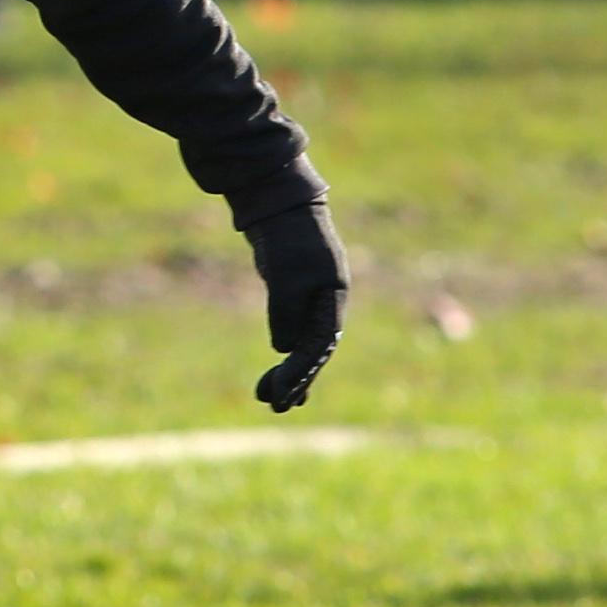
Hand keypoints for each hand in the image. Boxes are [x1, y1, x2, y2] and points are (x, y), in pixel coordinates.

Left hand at [241, 199, 347, 412]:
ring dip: (291, 371)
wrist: (278, 199)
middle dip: (298, 380)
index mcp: (333, 296)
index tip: (281, 394)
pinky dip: (286, 350)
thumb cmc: (287, 236)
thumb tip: (284, 347)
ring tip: (274, 399)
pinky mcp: (294, 290)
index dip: (301, 372)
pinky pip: (294, 329)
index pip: (320, 345)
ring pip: (305, 342)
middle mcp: (326, 299)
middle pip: (316, 350)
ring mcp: (311, 295)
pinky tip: (278, 366)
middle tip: (277, 407)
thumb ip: (286, 313)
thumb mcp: (286, 276)